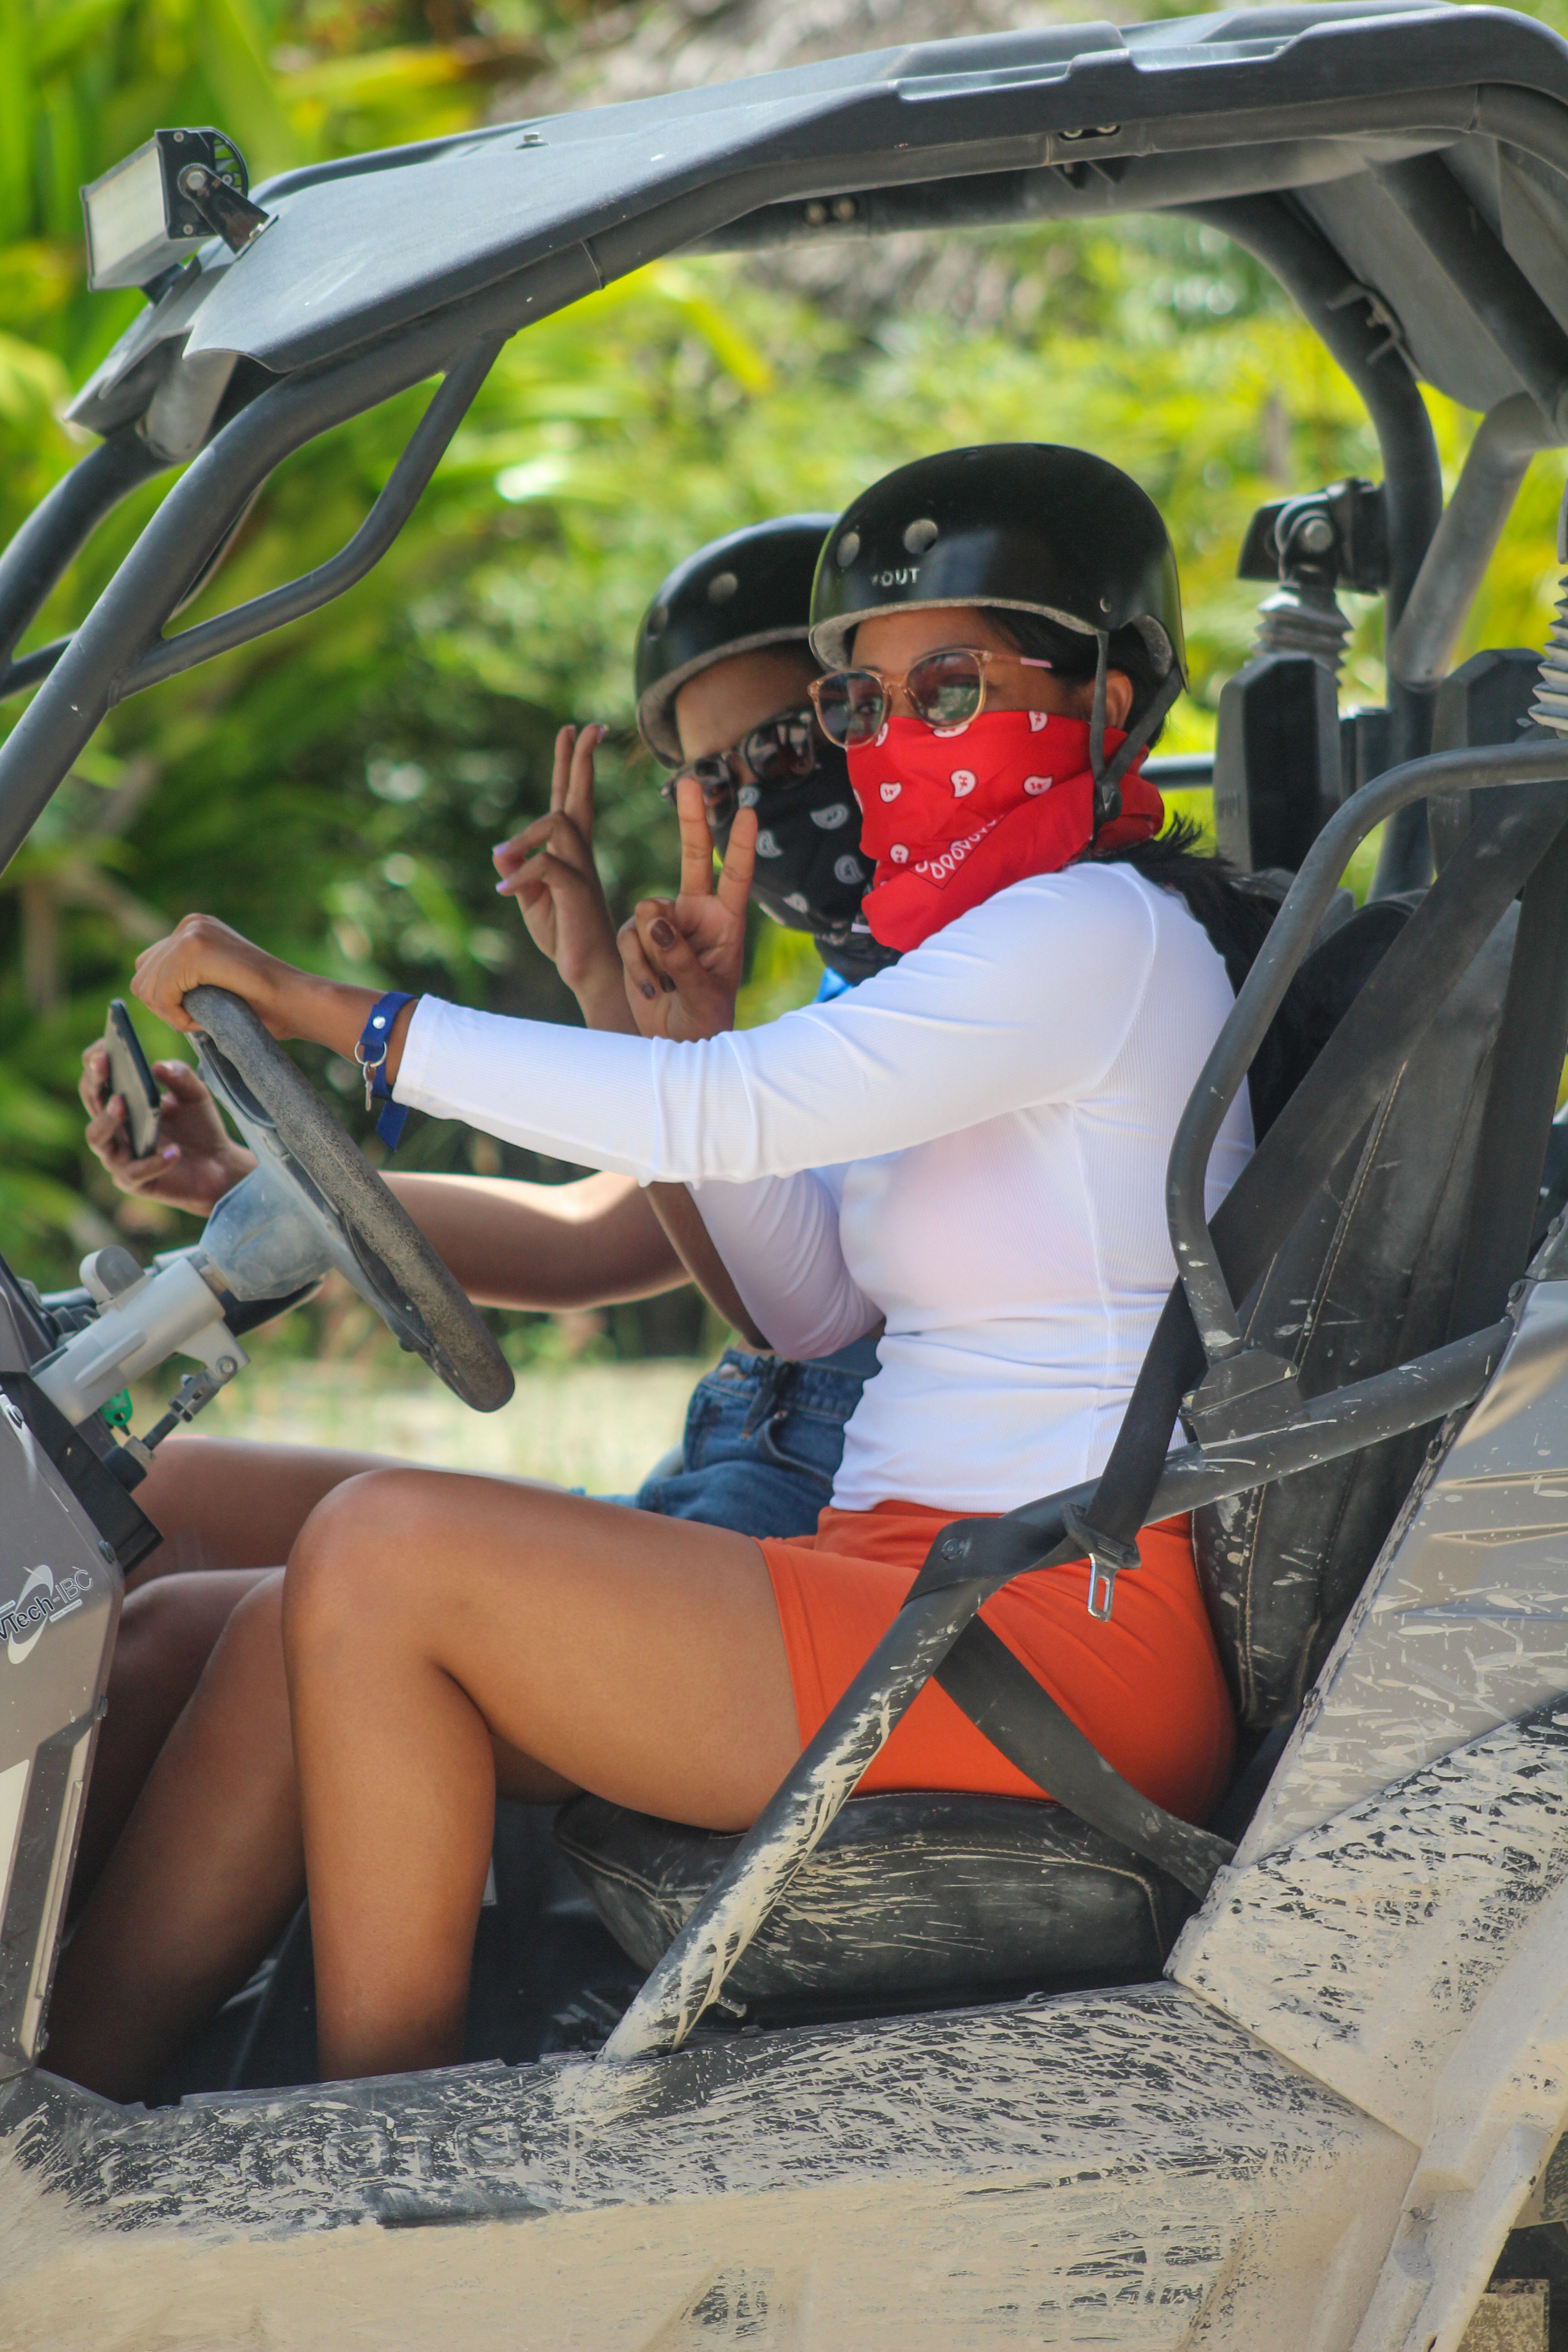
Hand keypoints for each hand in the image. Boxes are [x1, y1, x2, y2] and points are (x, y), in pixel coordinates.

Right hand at [80, 1043, 255, 1215]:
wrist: (218, 1165)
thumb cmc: (199, 1126)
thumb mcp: (196, 1095)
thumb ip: (181, 1076)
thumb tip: (158, 1066)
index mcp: (121, 1102)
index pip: (97, 1079)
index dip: (95, 1060)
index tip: (105, 1044)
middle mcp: (113, 1127)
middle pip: (91, 1101)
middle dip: (94, 1081)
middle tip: (104, 1063)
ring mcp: (119, 1155)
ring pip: (97, 1137)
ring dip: (107, 1119)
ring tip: (122, 1103)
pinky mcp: (133, 1182)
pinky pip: (134, 1172)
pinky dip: (153, 1162)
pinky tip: (174, 1151)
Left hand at [132, 913, 308, 1038]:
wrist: (297, 1001)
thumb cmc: (265, 1003)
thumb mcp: (215, 982)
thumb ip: (185, 978)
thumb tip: (148, 993)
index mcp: (195, 927)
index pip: (149, 966)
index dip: (164, 999)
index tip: (193, 1013)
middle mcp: (190, 923)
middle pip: (142, 975)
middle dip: (163, 1007)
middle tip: (195, 1020)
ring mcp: (191, 933)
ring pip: (147, 987)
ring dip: (171, 1013)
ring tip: (202, 1019)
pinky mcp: (194, 951)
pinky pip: (162, 994)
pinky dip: (178, 1016)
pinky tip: (204, 1020)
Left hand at [493, 724, 628, 1031]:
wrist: (589, 971)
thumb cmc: (564, 937)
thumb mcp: (529, 900)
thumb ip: (517, 872)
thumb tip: (501, 850)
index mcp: (569, 854)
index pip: (569, 801)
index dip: (569, 765)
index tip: (573, 732)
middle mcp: (579, 854)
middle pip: (578, 796)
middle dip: (579, 760)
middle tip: (585, 726)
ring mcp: (581, 869)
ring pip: (557, 822)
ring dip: (526, 835)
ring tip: (504, 857)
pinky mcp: (577, 889)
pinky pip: (546, 864)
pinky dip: (521, 874)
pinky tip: (505, 892)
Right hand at [617, 775, 756, 1041]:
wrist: (675, 1042)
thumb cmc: (703, 1021)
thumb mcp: (701, 993)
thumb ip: (680, 956)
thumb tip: (655, 919)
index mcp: (726, 924)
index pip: (736, 877)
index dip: (740, 845)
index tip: (748, 811)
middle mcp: (697, 915)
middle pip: (694, 857)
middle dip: (691, 820)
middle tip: (689, 782)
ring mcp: (665, 924)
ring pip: (649, 911)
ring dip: (654, 953)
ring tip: (669, 986)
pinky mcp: (638, 936)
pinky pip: (631, 936)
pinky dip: (638, 964)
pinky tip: (653, 988)